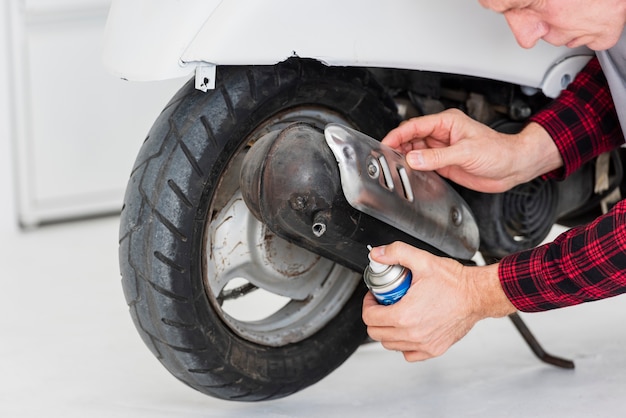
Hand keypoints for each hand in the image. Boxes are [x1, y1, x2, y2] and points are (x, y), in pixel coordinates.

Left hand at [362, 242, 515, 361]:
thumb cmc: (454, 281)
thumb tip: (376, 254)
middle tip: (383, 304)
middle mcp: (412, 334)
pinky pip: (409, 354)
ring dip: (387, 330)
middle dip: (375, 316)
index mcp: (404, 315)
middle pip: (376, 333)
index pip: (370, 317)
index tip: (375, 297)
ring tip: (395, 314)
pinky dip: (404, 344)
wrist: (477, 295)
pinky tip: (409, 329)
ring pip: (390, 344)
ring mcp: (424, 344)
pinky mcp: (434, 349)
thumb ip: (396, 253)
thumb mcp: (422, 260)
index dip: (368, 304)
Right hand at [382, 109, 562, 192]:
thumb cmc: (499, 152)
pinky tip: (409, 173)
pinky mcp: (444, 164)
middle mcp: (443, 134)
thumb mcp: (466, 153)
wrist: (513, 167)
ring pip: (415, 151)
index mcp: (447, 122)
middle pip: (411, 138)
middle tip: (386, 157)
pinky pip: (423, 164)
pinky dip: (414, 168)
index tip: (386, 144)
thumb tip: (414, 158)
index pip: (415, 126)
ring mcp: (442, 150)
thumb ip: (438, 157)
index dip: (398, 135)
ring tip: (395, 166)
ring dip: (405, 158)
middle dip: (398, 146)